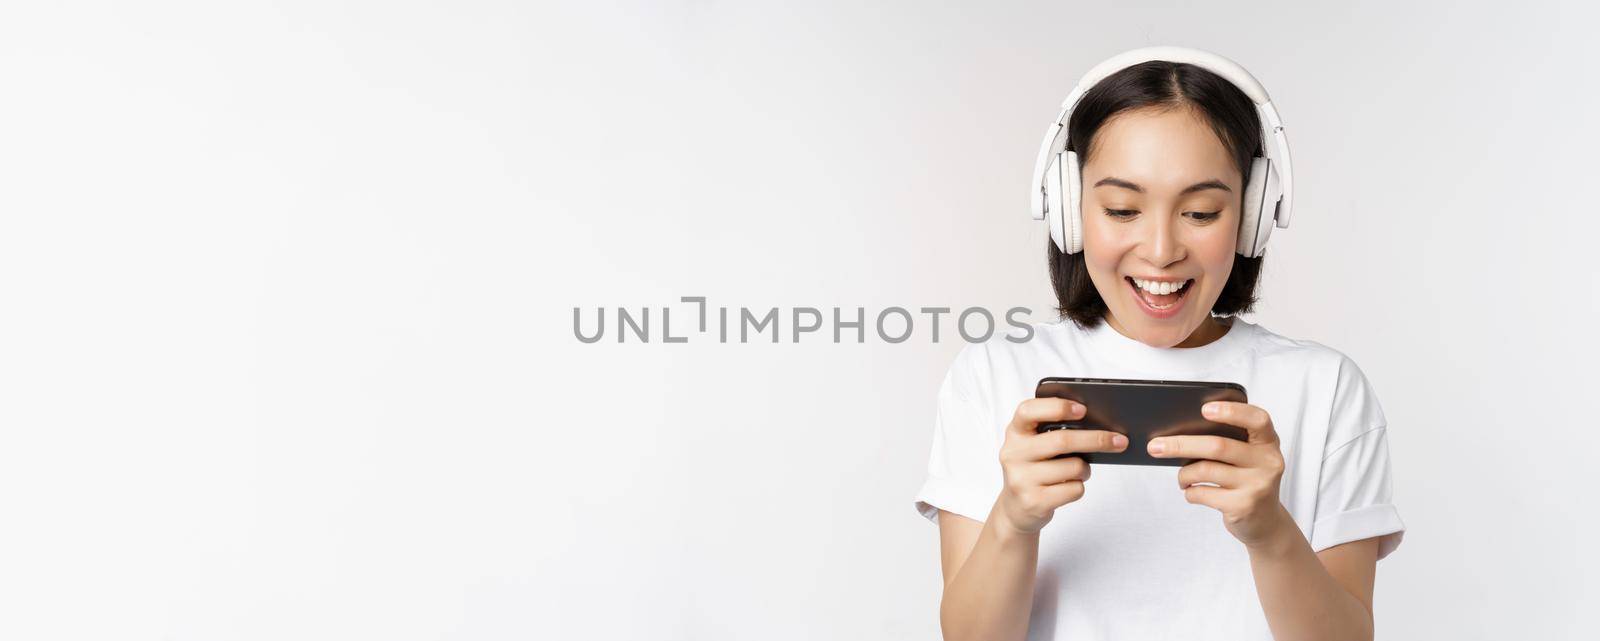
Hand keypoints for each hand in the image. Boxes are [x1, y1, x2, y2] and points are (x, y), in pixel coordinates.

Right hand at [994, 398, 1128, 534]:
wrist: (1016, 509)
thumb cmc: (1034, 470)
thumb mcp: (1034, 446)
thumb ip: (1052, 432)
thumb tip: (1098, 426)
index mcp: (1015, 432)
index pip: (1028, 410)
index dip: (1056, 407)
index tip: (1082, 409)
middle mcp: (1013, 454)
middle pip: (1061, 440)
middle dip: (1095, 439)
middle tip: (1119, 440)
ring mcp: (1021, 479)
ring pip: (1073, 467)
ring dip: (1085, 470)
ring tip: (1076, 472)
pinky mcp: (1033, 501)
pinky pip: (1074, 489)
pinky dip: (1078, 487)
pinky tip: (1066, 488)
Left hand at [1147, 401, 1294, 547]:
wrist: (1265, 521)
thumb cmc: (1246, 479)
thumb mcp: (1248, 457)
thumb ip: (1229, 442)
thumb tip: (1179, 432)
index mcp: (1268, 442)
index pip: (1257, 419)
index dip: (1231, 411)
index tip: (1204, 409)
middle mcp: (1268, 462)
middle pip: (1218, 446)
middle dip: (1181, 445)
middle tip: (1154, 446)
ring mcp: (1257, 485)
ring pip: (1205, 470)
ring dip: (1184, 474)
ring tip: (1182, 478)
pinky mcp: (1243, 506)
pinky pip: (1203, 493)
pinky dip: (1190, 492)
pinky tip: (1192, 492)